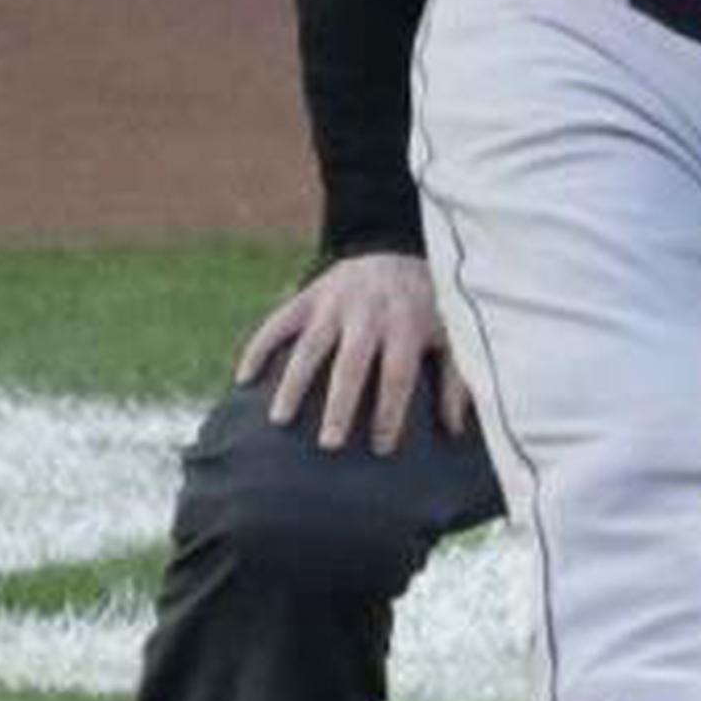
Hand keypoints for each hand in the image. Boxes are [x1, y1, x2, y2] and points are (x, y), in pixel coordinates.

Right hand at [235, 251, 472, 455]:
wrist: (394, 252)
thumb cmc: (426, 309)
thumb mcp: (451, 336)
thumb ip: (456, 380)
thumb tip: (457, 429)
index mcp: (407, 324)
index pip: (397, 374)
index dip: (389, 411)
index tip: (381, 447)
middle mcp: (369, 313)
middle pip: (351, 363)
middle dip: (340, 404)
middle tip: (329, 444)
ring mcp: (334, 303)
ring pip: (309, 345)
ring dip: (293, 382)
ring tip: (279, 419)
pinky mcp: (308, 296)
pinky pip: (278, 321)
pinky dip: (259, 347)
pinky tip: (244, 378)